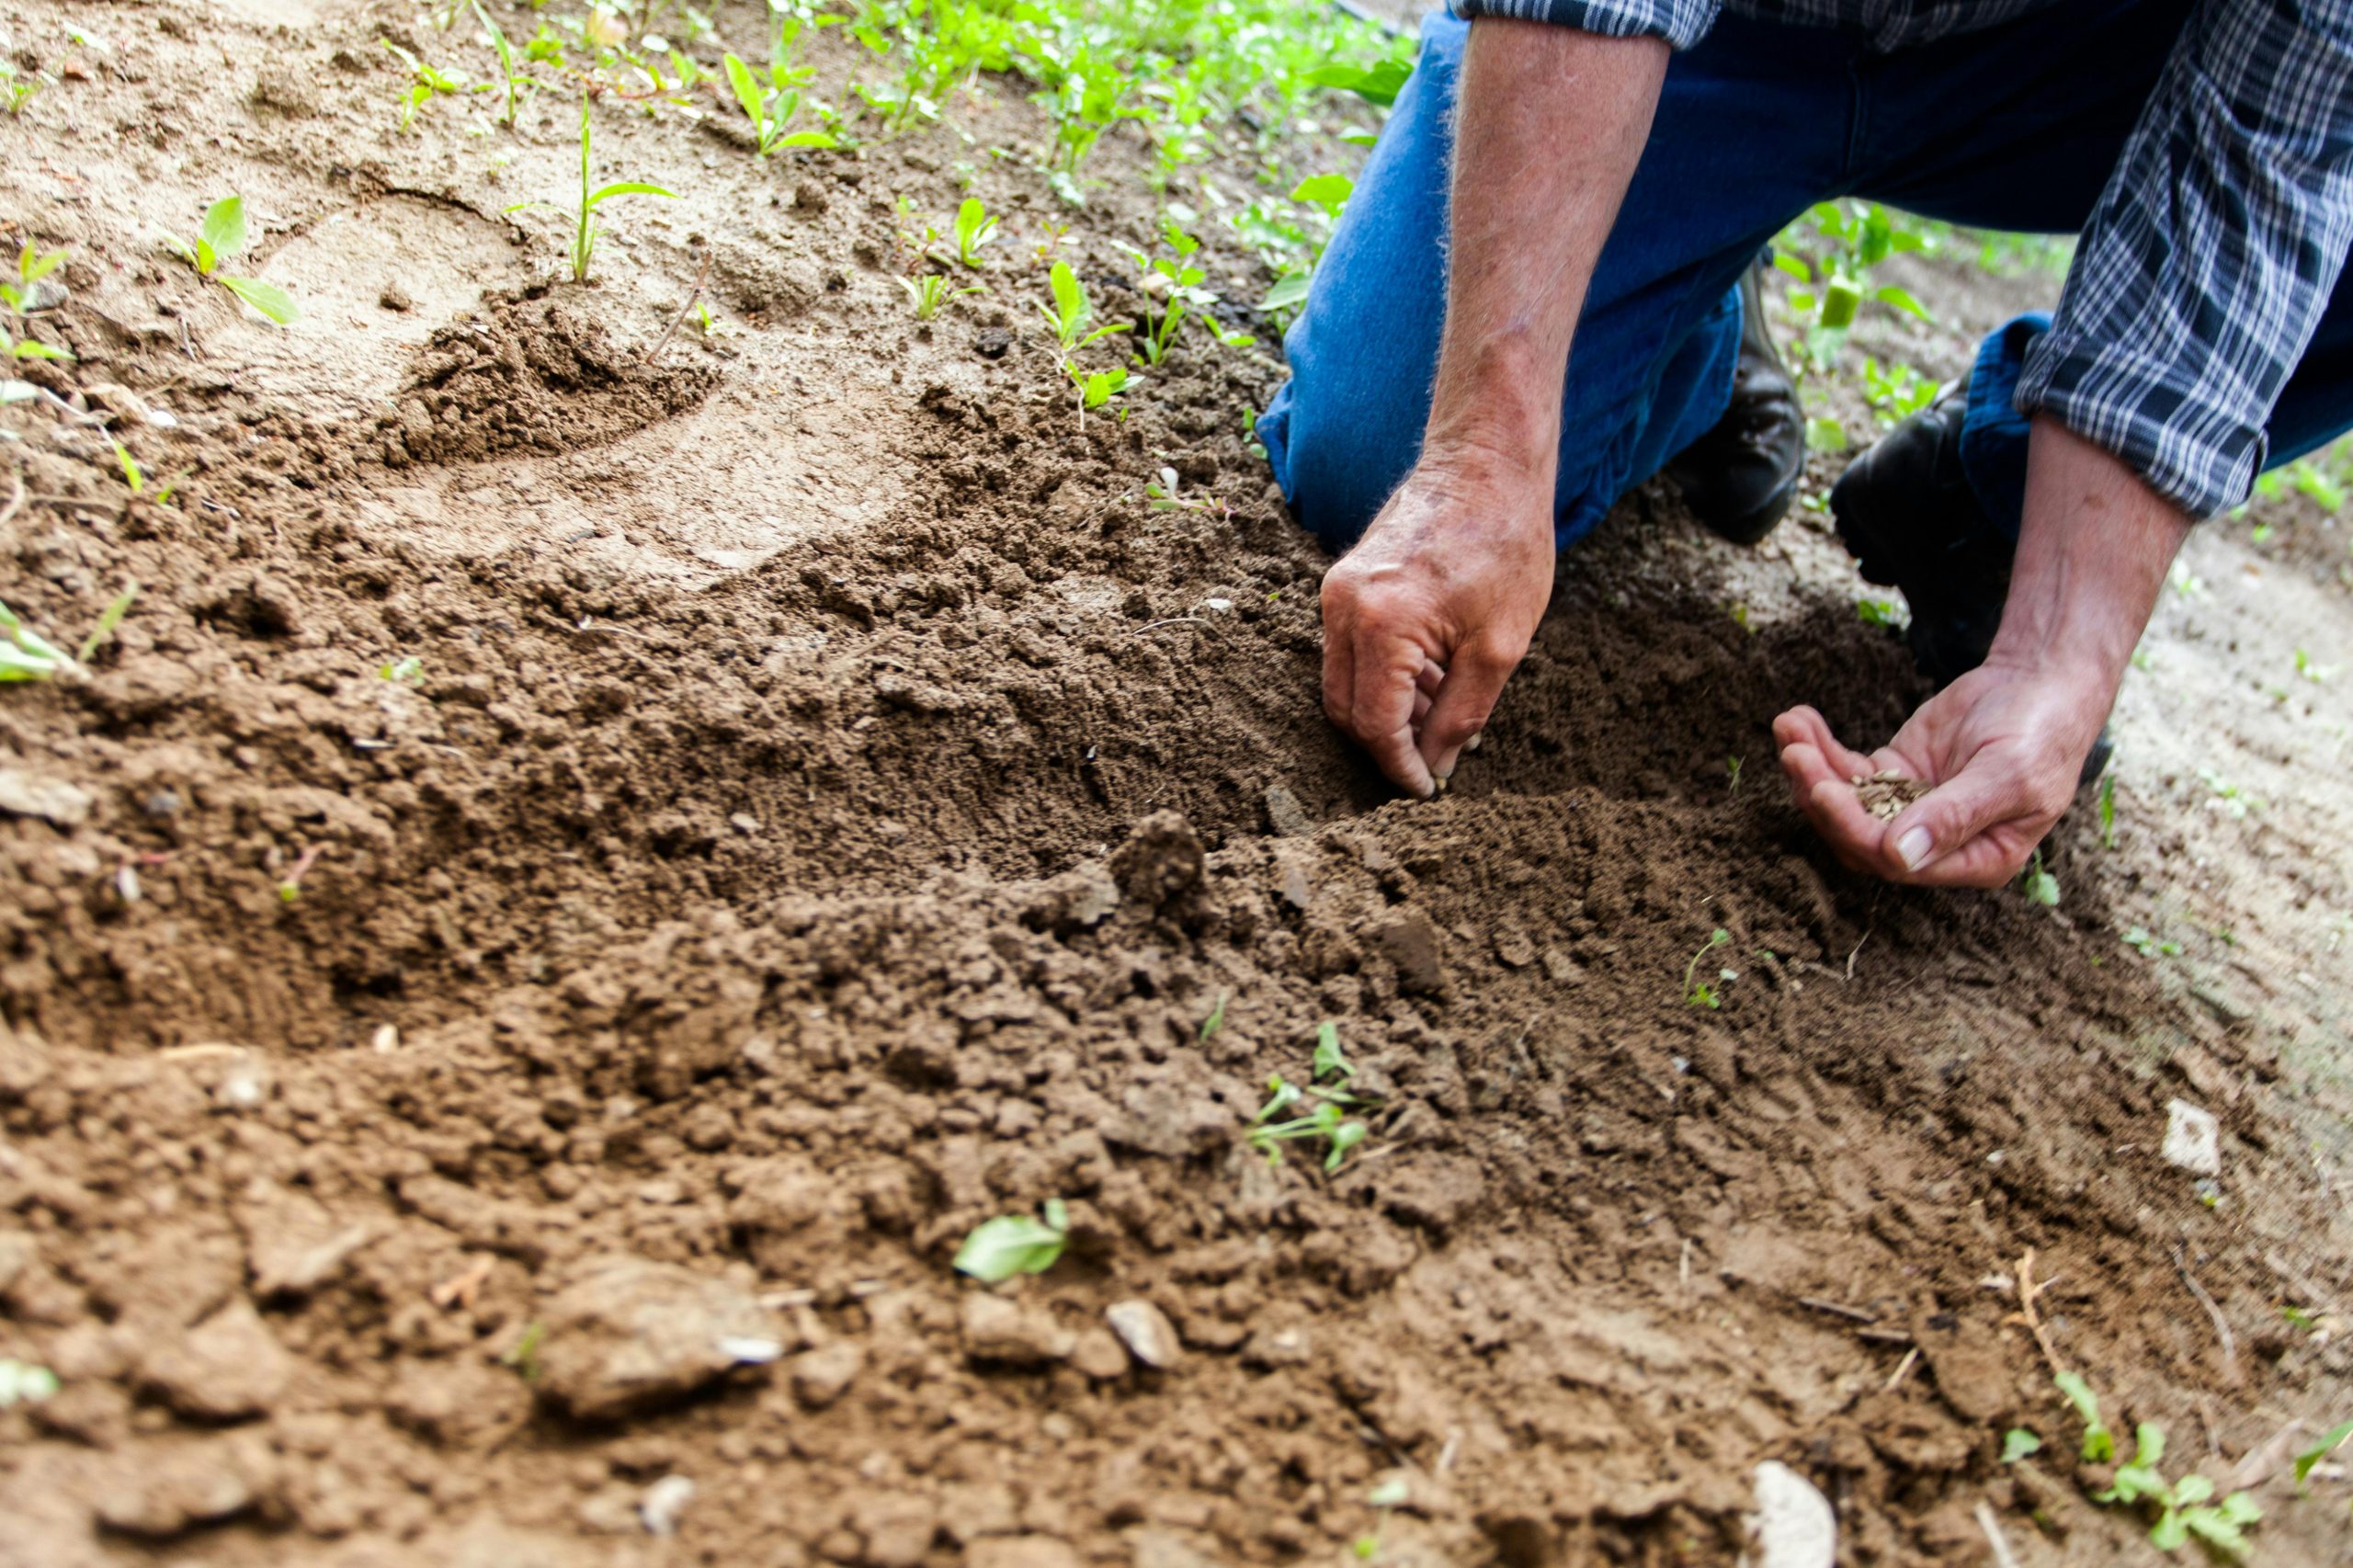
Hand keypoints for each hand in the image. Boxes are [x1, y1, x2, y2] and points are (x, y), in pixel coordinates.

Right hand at [1319, 455, 1556, 796]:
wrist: (1486, 463)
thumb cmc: (1505, 544)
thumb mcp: (1500, 647)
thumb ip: (1461, 716)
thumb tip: (1436, 766)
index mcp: (1381, 624)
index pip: (1375, 725)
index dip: (1399, 767)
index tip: (1427, 791)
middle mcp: (1343, 607)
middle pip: (1345, 709)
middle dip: (1387, 745)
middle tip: (1434, 762)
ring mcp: (1336, 591)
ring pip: (1343, 682)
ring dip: (1387, 711)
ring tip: (1445, 713)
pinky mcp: (1343, 581)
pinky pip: (1350, 650)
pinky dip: (1383, 677)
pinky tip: (1432, 679)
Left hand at [1772, 652, 2109, 886]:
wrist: (2041, 683)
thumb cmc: (2041, 733)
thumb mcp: (2009, 775)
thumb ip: (1956, 816)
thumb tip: (1900, 856)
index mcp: (1975, 860)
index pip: (1898, 861)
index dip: (1855, 829)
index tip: (1825, 789)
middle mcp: (1936, 844)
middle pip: (1859, 836)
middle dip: (1821, 796)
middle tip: (1794, 753)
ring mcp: (1909, 808)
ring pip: (1845, 803)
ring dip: (1811, 769)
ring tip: (1788, 728)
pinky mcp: (1894, 774)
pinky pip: (1847, 770)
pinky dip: (1820, 747)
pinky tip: (1798, 719)